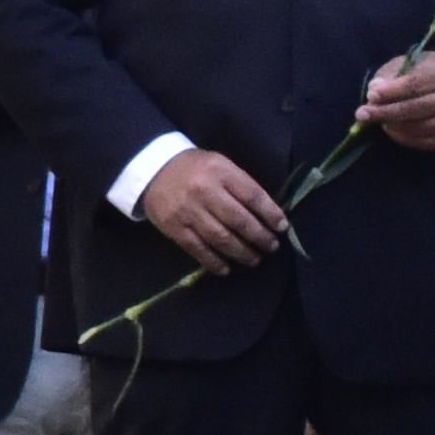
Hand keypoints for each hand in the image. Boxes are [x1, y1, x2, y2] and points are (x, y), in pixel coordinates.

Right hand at [136, 145, 290, 271]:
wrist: (153, 169)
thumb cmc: (195, 168)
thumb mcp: (220, 165)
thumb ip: (240, 185)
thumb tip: (267, 213)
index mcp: (220, 171)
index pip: (252, 195)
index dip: (270, 214)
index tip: (282, 227)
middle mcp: (205, 191)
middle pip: (239, 220)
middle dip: (259, 237)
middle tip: (272, 247)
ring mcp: (188, 211)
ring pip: (221, 238)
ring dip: (241, 252)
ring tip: (254, 259)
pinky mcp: (174, 228)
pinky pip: (198, 249)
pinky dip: (214, 262)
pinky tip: (227, 269)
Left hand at [355, 49, 434, 152]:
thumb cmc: (430, 74)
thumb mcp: (412, 63)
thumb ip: (391, 73)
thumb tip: (374, 89)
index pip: (416, 84)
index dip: (392, 91)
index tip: (371, 95)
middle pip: (416, 109)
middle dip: (385, 112)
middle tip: (362, 115)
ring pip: (418, 128)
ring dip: (393, 126)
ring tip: (378, 121)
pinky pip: (423, 141)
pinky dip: (403, 137)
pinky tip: (392, 129)